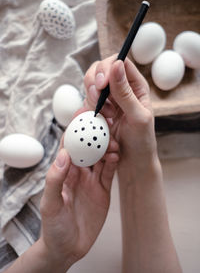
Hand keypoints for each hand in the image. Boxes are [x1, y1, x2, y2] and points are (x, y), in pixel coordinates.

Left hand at [39, 134, 118, 270]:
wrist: (68, 248)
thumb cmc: (54, 226)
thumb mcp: (51, 203)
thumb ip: (56, 179)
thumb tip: (64, 155)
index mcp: (64, 172)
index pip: (69, 146)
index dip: (76, 131)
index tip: (83, 117)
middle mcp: (78, 173)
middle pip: (88, 148)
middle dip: (96, 135)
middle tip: (104, 125)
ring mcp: (92, 180)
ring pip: (101, 157)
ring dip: (107, 148)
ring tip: (113, 143)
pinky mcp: (103, 189)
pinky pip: (109, 172)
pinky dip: (113, 163)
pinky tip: (115, 156)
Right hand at [84, 55, 157, 164]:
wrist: (133, 162)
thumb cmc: (142, 141)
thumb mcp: (138, 117)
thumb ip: (126, 92)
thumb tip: (117, 64)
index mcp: (136, 85)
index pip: (119, 61)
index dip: (107, 67)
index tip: (102, 84)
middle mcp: (122, 89)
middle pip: (101, 69)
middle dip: (95, 83)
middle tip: (98, 101)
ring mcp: (109, 99)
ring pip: (91, 85)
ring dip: (93, 99)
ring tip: (107, 118)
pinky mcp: (98, 110)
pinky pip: (86, 102)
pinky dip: (89, 111)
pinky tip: (102, 122)